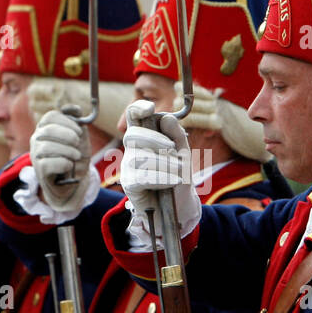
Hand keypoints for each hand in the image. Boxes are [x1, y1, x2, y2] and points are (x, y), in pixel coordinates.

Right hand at [30, 109, 91, 211]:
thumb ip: (78, 122)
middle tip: (78, 142)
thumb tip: (74, 108)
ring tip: (76, 155)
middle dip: (67, 135)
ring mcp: (36, 154)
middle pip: (48, 130)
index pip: (50, 116)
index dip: (67, 121)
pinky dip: (63, 163)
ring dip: (67, 150)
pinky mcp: (39, 170)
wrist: (74, 181)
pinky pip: (48, 163)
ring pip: (47, 147)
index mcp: (46, 127)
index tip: (79, 130)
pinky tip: (69, 164)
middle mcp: (37, 139)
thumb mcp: (80, 137)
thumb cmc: (75, 156)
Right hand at [120, 101, 200, 236]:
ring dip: (164, 163)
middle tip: (173, 150)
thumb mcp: (183, 152)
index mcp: (144, 137)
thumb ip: (176, 135)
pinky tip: (174, 181)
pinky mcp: (130, 185)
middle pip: (133, 135)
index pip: (134, 117)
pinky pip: (141, 177)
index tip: (150, 108)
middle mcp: (132, 150)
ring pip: (139, 158)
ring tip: (179, 172)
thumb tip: (166, 117)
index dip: (138, 109)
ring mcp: (128, 168)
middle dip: (156, 140)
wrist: (180, 203)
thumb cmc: (178, 174)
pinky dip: (160, 178)